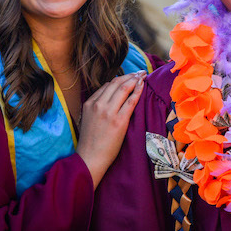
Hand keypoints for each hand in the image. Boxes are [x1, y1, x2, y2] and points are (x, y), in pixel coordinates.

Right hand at [75, 71, 146, 188]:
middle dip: (130, 75)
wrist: (90, 158)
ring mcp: (108, 112)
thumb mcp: (87, 119)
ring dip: (135, 79)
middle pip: (116, 83)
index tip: (129, 77)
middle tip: (139, 72)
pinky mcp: (119, 121)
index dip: (120, 79)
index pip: (107, 85)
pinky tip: (143, 85)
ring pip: (124, 88)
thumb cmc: (90, 142)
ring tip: (143, 75)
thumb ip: (96, 106)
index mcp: (89, 103)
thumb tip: (110, 96)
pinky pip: (131, 100)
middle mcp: (98, 105)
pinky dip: (138, 90)